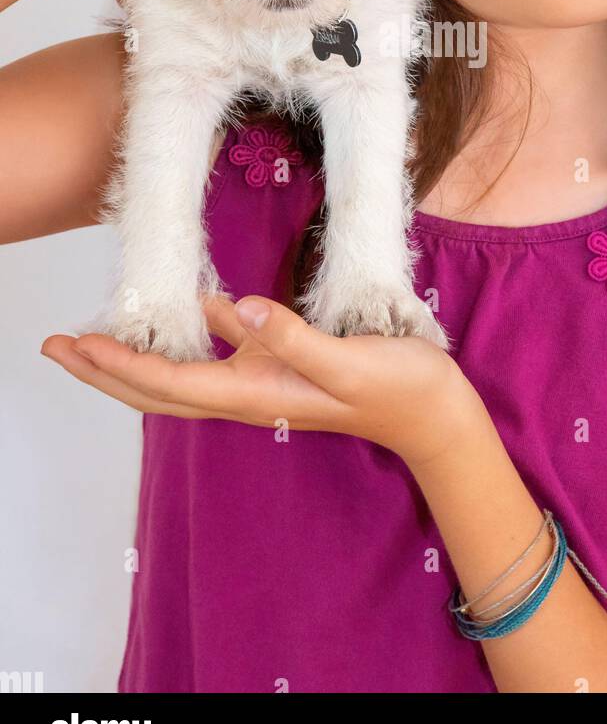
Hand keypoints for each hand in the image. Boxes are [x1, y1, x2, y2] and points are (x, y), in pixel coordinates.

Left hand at [40, 293, 482, 468]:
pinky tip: (186, 312)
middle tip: (56, 346)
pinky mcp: (279, 370)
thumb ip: (294, 338)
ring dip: (131, 361)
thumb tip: (239, 310)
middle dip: (104, 371)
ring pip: (178, 378)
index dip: (120, 364)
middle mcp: (247, 394)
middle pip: (156, 391)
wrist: (433, 414)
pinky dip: (184, 342)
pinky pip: (216, 358)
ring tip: (92, 340)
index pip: (169, 383)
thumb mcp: (347, 361)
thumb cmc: (398, 387)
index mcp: (255, 394)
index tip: (78, 343)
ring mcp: (260, 384)